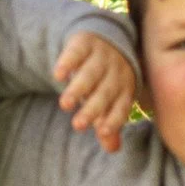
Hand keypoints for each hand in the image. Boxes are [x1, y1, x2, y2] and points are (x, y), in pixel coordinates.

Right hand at [53, 28, 135, 151]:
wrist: (106, 36)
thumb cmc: (107, 77)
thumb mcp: (111, 98)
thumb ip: (109, 123)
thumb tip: (113, 149)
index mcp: (126, 88)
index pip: (122, 106)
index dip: (114, 119)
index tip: (103, 133)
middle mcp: (116, 72)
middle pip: (105, 93)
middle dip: (92, 109)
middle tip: (78, 125)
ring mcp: (101, 56)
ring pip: (90, 74)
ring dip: (77, 89)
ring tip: (65, 105)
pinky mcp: (85, 43)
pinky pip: (77, 52)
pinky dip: (67, 63)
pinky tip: (58, 76)